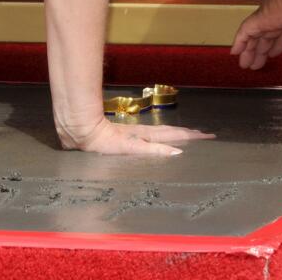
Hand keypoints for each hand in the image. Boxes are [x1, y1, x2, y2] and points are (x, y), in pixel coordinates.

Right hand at [62, 116, 214, 155]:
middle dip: (187, 135)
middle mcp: (136, 135)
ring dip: (181, 137)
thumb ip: (118, 141)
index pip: (160, 133)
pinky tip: (175, 152)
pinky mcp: (124, 145)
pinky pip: (145, 148)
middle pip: (167, 133)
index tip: (196, 133)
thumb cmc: (84, 133)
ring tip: (200, 136)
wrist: (73, 129)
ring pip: (162, 136)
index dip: (178, 133)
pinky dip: (160, 150)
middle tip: (208, 135)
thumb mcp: (103, 140)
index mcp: (133, 134)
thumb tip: (134, 143)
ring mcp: (132, 138)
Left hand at [231, 0, 281, 68]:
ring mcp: (272, 16)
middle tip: (256, 62)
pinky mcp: (262, 18)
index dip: (279, 43)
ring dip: (250, 52)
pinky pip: (246, 32)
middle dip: (263, 50)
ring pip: (256, 38)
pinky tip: (234, 53)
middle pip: (269, 37)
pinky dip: (240, 42)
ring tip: (246, 65)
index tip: (274, 51)